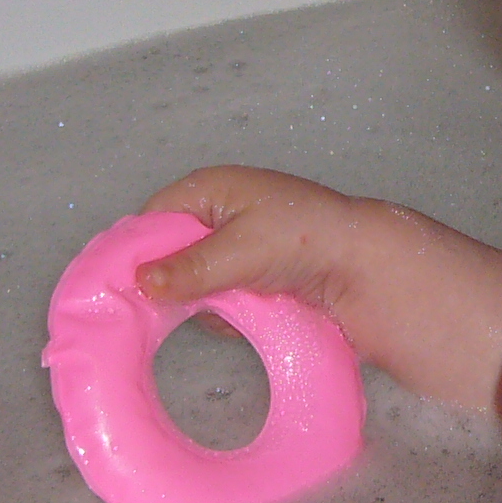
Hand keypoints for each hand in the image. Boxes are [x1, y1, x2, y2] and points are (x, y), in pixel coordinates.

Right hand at [140, 165, 397, 321]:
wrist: (367, 268)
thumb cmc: (306, 240)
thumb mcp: (240, 252)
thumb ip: (189, 268)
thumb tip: (141, 283)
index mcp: (211, 189)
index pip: (153, 217)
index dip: (141, 251)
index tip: (134, 289)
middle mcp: (220, 213)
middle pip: (171, 253)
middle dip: (179, 282)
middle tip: (192, 301)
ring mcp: (238, 246)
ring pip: (194, 281)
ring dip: (208, 301)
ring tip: (237, 303)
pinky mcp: (255, 275)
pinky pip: (221, 296)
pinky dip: (230, 310)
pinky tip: (250, 314)